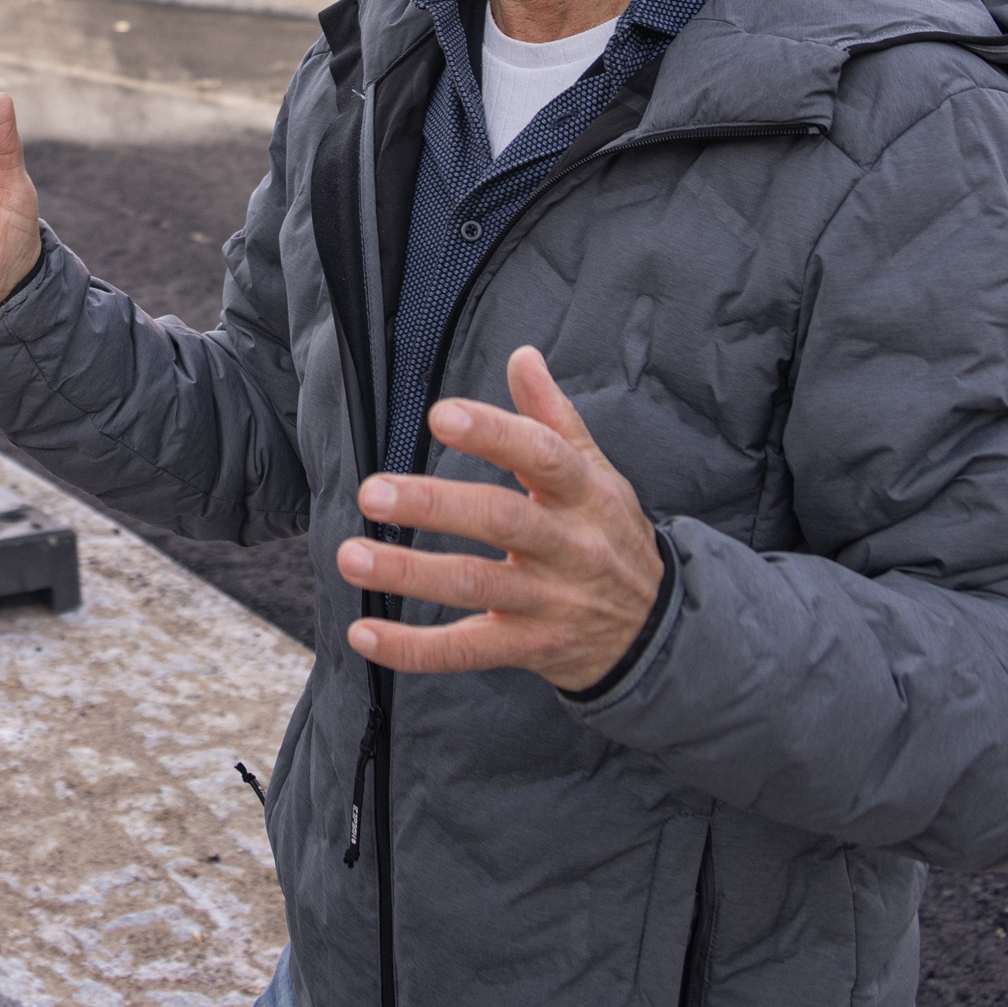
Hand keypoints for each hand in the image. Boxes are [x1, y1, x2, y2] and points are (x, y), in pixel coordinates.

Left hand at [335, 346, 664, 692]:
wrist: (657, 632)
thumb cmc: (611, 536)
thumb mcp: (598, 474)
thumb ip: (553, 417)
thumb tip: (523, 355)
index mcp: (584, 494)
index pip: (541, 455)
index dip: (492, 433)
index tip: (439, 415)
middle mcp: (569, 546)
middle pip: (500, 520)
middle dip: (434, 504)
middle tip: (373, 492)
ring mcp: (549, 601)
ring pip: (474, 585)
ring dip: (408, 574)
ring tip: (351, 555)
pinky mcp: (529, 647)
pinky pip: (466, 651)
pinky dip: (412, 648)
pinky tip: (363, 633)